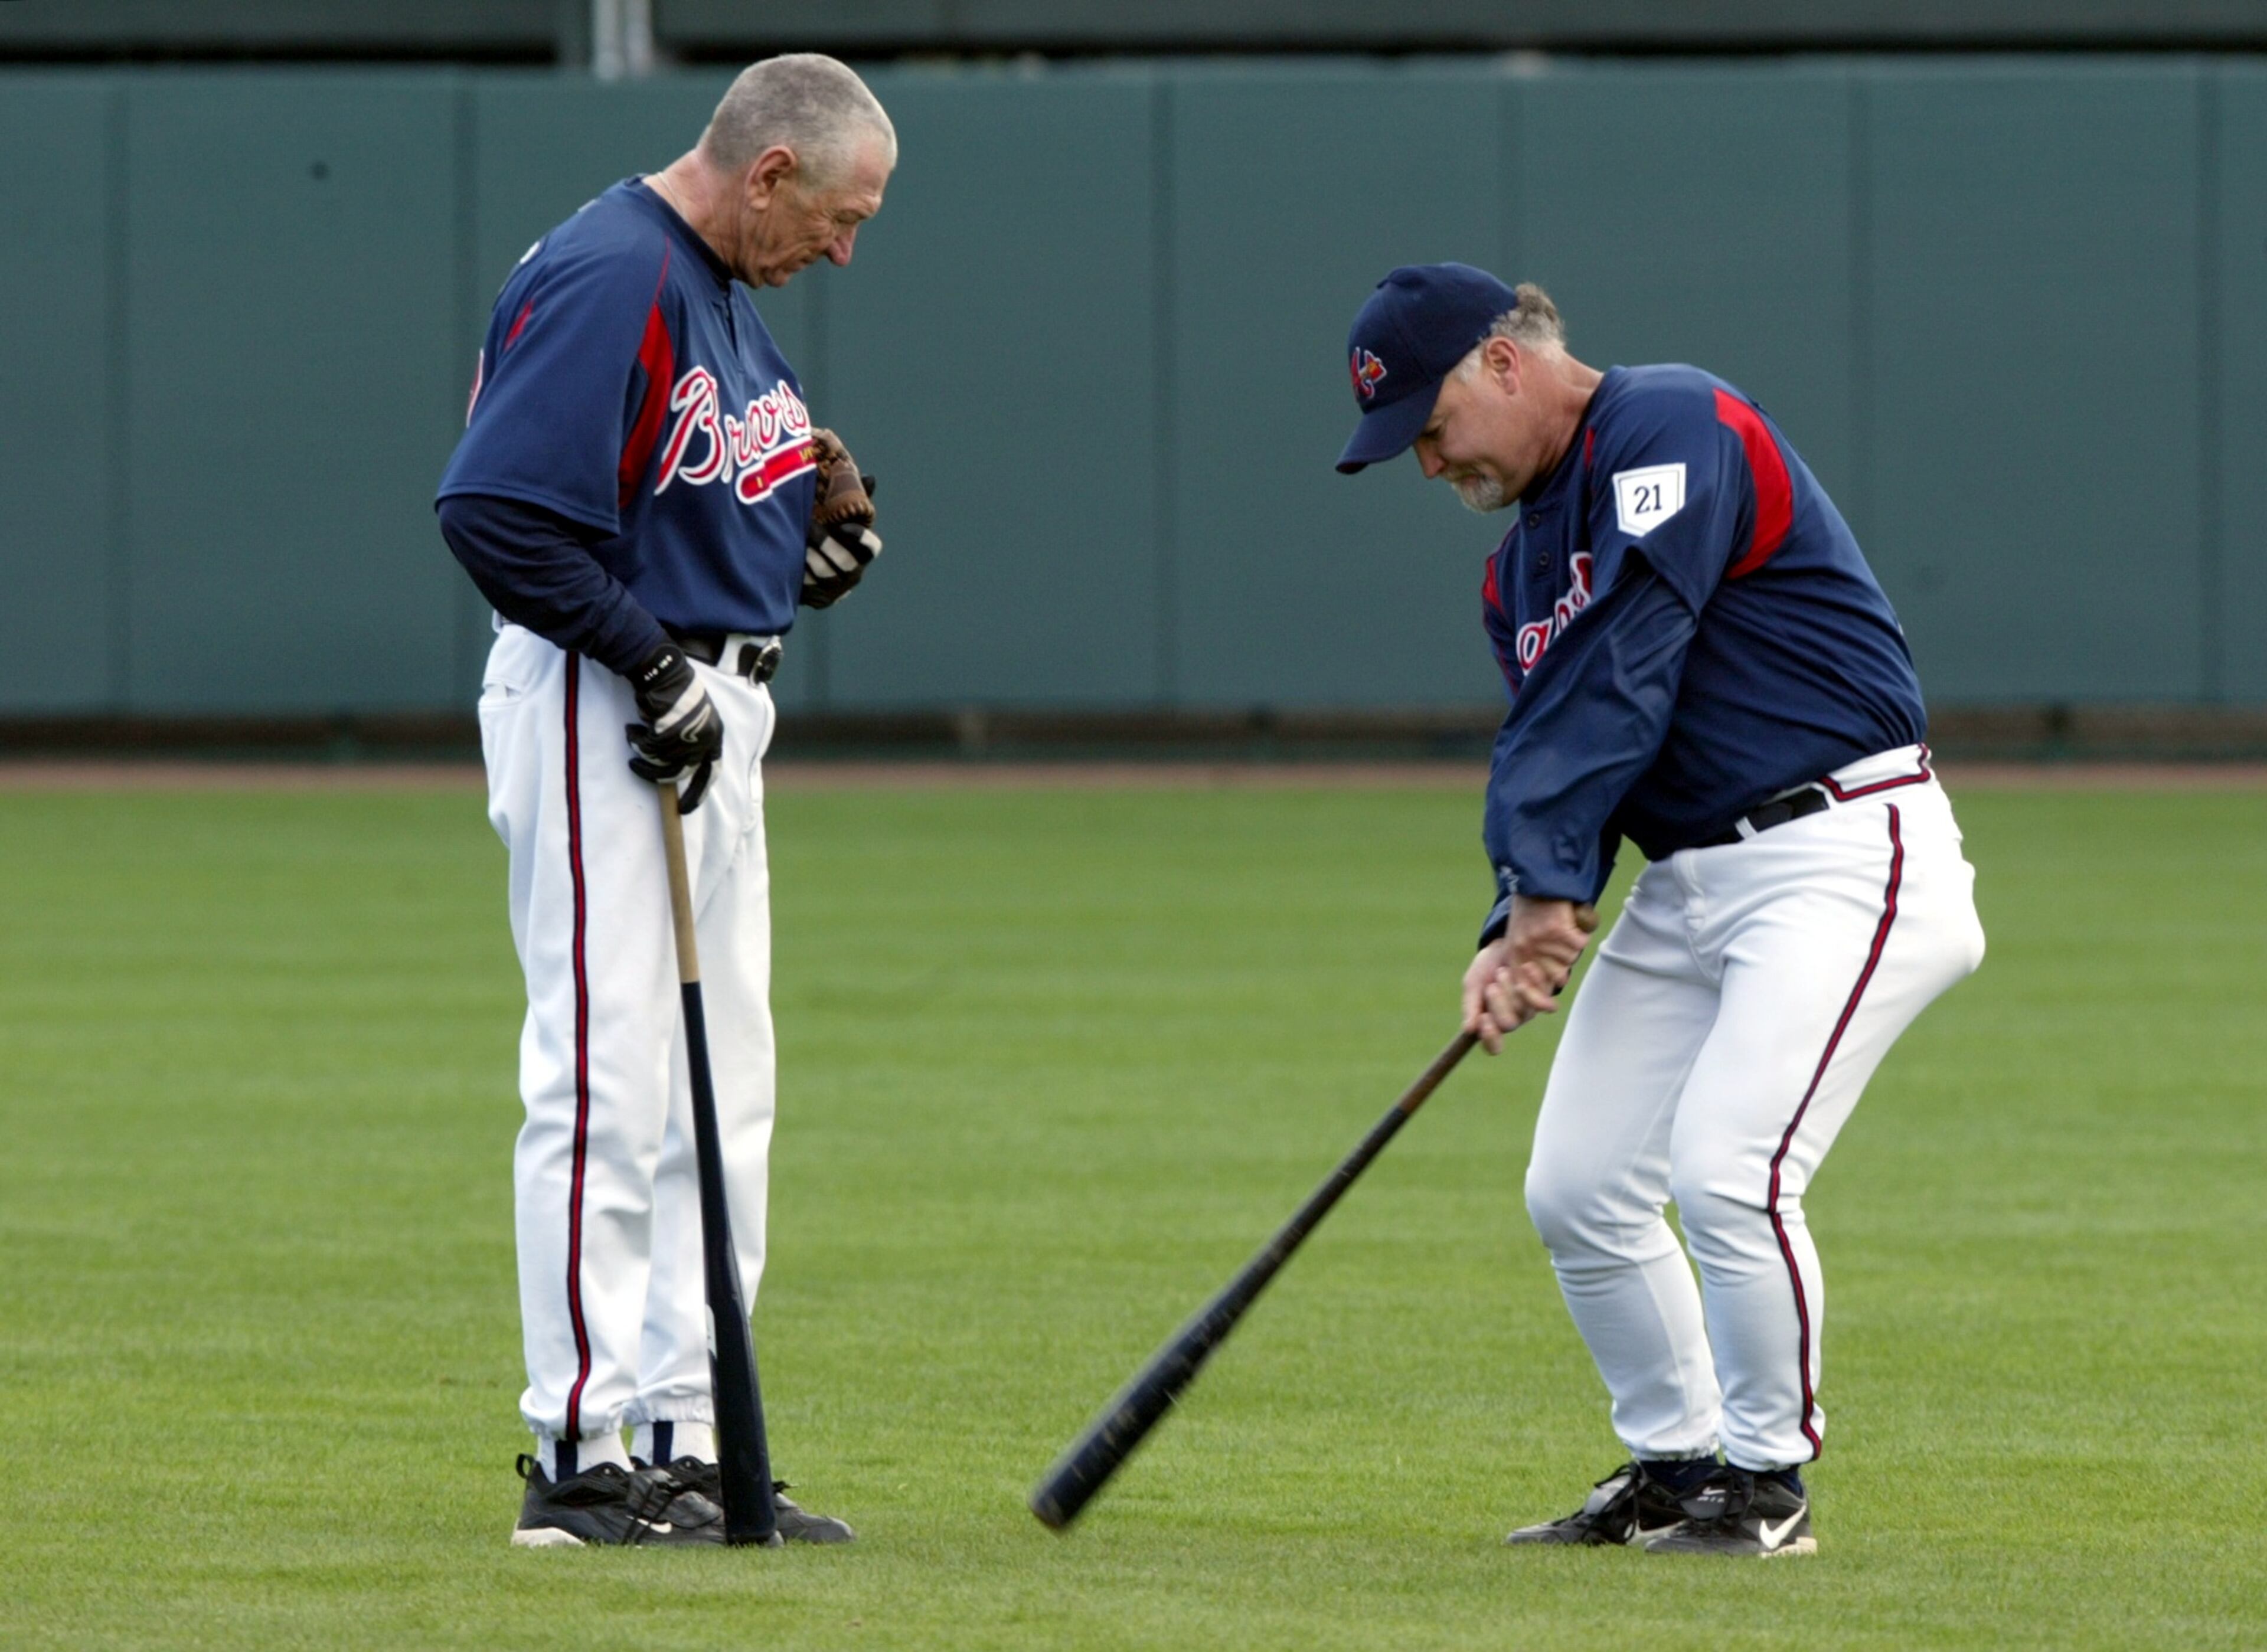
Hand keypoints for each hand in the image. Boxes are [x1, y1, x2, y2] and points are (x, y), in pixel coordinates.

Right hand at [624, 642, 722, 812]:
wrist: (662, 669)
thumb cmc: (674, 692)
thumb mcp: (694, 718)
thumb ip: (692, 741)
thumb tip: (681, 769)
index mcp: (715, 734)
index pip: (711, 771)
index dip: (698, 792)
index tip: (684, 809)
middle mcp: (705, 737)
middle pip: (681, 771)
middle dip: (656, 774)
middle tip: (637, 768)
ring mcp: (688, 734)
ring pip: (661, 762)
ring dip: (643, 754)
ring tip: (635, 737)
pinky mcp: (669, 730)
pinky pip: (648, 749)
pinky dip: (637, 741)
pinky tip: (633, 728)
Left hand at [802, 428, 880, 608]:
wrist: (806, 568)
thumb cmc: (826, 534)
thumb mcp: (839, 516)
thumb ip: (852, 498)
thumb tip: (869, 478)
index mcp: (862, 552)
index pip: (871, 548)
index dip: (862, 538)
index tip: (845, 526)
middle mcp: (853, 573)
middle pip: (845, 562)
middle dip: (827, 544)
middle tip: (809, 527)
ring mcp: (836, 588)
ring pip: (825, 574)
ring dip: (810, 557)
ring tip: (795, 541)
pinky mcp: (817, 598)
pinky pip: (808, 586)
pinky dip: (798, 571)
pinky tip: (787, 557)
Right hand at [1460, 898, 1599, 1053]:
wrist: (1508, 942)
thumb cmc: (1488, 965)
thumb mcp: (1473, 981)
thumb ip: (1471, 1004)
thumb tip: (1468, 1029)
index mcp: (1492, 1020)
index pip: (1493, 1045)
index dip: (1490, 1037)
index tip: (1484, 1020)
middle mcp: (1513, 1018)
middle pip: (1508, 1025)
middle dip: (1499, 1003)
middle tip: (1493, 984)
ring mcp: (1530, 1008)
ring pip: (1525, 1012)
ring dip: (1512, 990)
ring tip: (1506, 970)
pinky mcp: (1545, 995)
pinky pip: (1544, 1000)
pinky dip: (1535, 984)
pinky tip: (1527, 967)